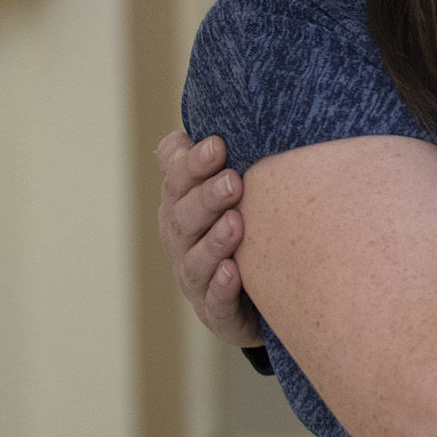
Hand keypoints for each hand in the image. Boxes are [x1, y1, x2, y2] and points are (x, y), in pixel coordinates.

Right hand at [156, 130, 262, 345]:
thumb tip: (197, 124)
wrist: (258, 295)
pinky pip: (214, 302)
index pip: (177, 179)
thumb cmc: (242, 228)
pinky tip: (235, 272)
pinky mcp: (215, 312)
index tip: (219, 144)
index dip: (193, 163)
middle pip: (183, 216)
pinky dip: (221, 287)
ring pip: (195, 259)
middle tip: (233, 180)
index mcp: (182, 204)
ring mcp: (196, 277)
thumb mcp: (229, 189)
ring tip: (237, 223)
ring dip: (214, 240)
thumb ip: (214, 159)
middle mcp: (182, 240)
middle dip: (206, 197)